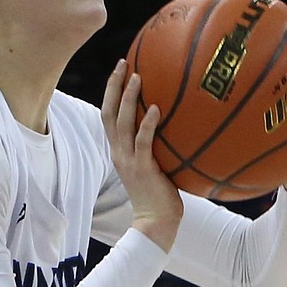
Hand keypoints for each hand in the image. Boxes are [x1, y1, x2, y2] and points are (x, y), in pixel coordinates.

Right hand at [102, 59, 182, 253]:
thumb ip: (158, 147)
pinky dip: (148, 125)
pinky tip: (156, 109)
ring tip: (137, 77)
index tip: (120, 70)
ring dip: (127, 99)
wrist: (156, 224)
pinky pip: (143, 142)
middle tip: (123, 62)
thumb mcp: (155, 167)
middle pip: (109, 113)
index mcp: (119, 151)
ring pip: (122, 123)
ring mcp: (129, 161)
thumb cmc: (161, 196)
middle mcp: (119, 153)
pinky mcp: (143, 169)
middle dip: (113, 86)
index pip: (109, 116)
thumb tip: (178, 126)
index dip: (111, 92)